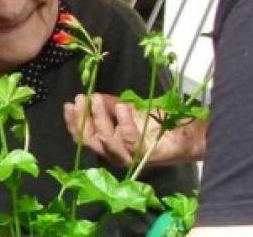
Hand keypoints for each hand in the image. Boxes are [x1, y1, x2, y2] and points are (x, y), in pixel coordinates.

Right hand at [63, 93, 206, 167]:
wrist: (182, 133)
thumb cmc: (154, 123)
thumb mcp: (127, 109)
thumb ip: (110, 105)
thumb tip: (91, 95)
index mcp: (107, 144)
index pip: (83, 137)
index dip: (73, 123)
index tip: (69, 104)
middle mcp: (114, 154)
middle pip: (90, 141)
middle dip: (83, 120)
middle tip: (82, 99)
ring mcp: (129, 157)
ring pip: (107, 141)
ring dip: (100, 118)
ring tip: (98, 98)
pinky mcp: (144, 155)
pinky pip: (131, 140)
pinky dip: (125, 122)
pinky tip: (122, 106)